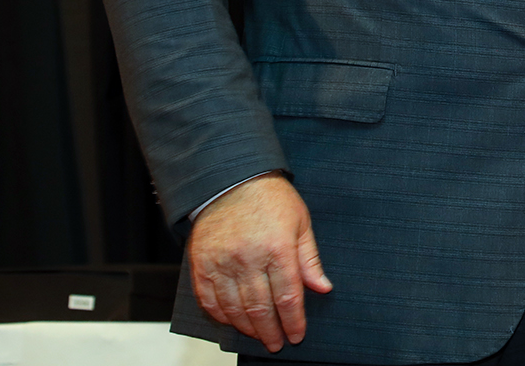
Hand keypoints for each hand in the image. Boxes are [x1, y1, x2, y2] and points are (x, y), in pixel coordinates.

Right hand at [187, 172, 331, 351]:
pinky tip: (233, 321)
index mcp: (277, 249)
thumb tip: (323, 287)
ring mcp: (221, 263)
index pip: (288, 297)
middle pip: (260, 309)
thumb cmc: (271, 200)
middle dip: (271, 332)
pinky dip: (221, 316)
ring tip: (259, 336)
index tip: (297, 335)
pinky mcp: (201, 264)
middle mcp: (248, 259)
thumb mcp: (301, 223)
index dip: (293, 321)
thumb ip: (310, 259)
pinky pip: (209, 300)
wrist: (231, 181)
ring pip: (234, 309)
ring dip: (247, 328)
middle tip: (277, 344)